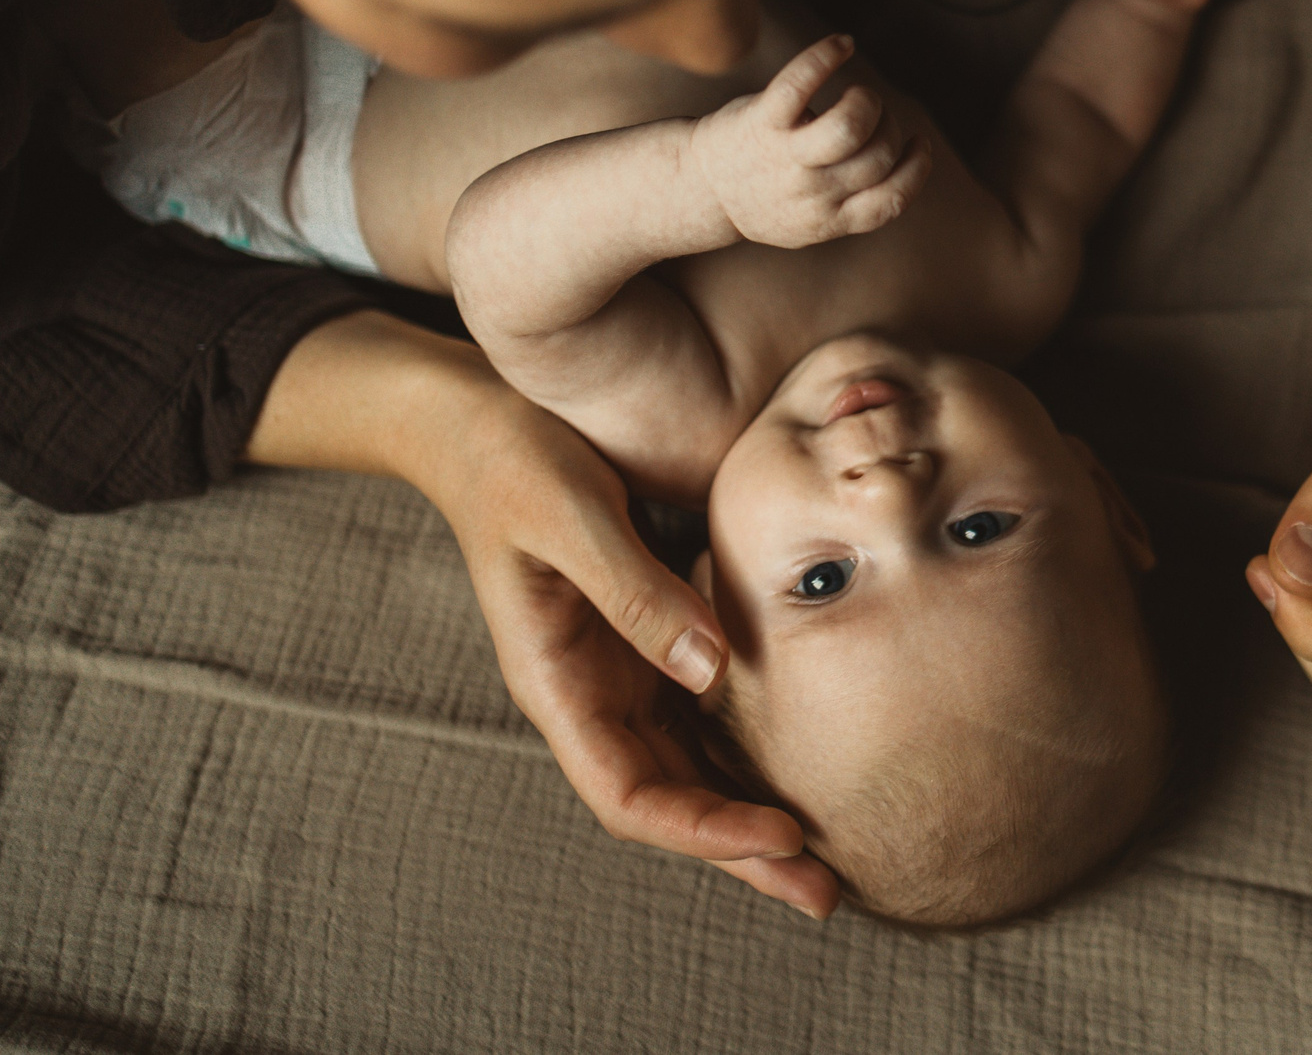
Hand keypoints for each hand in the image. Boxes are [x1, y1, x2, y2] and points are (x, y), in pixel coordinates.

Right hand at [249, 311, 842, 915]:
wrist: (481, 419)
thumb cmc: (516, 458)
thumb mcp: (570, 512)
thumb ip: (634, 589)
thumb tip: (710, 668)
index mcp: (557, 683)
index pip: (632, 794)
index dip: (705, 829)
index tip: (782, 838)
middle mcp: (590, 694)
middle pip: (672, 801)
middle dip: (744, 853)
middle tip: (829, 892)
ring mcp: (619, 672)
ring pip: (691, 768)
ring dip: (752, 813)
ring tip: (830, 854)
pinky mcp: (648, 638)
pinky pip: (702, 716)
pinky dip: (747, 751)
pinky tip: (801, 766)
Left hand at [686, 33, 932, 246]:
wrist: (697, 188)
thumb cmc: (763, 194)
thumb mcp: (807, 218)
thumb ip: (849, 202)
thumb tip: (899, 158)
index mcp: (827, 221)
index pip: (889, 202)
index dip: (915, 169)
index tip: (917, 143)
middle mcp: (809, 194)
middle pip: (876, 157)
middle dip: (888, 127)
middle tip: (871, 116)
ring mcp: (784, 158)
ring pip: (850, 126)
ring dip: (868, 102)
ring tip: (857, 94)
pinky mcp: (761, 122)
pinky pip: (800, 83)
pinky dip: (826, 56)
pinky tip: (843, 44)